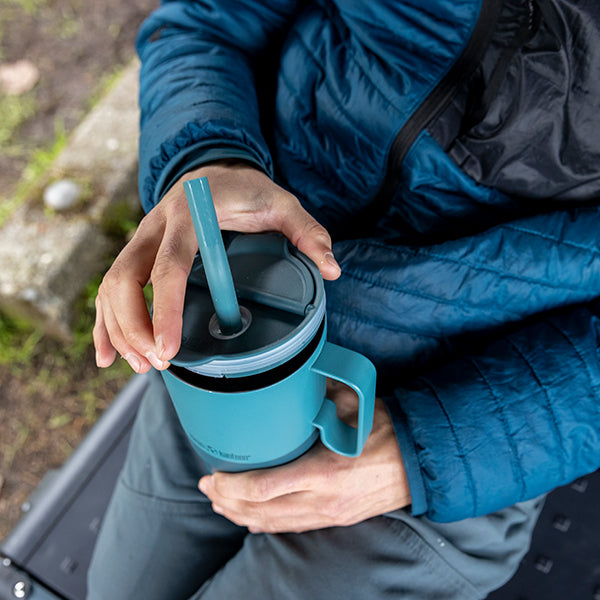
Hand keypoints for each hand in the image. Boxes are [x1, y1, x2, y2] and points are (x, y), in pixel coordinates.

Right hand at [93, 161, 340, 371]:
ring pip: (111, 286)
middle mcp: (155, 226)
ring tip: (141, 366)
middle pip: (124, 278)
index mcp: (188, 214)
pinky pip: (110, 288)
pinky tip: (110, 355)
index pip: (168, 264)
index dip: (163, 307)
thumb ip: (306, 232)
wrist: (213, 169)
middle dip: (133, 325)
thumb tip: (332, 270)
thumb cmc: (247, 189)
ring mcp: (141, 239)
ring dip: (118, 329)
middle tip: (157, 362)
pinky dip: (106, 322)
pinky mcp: (137, 253)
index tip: (168, 348)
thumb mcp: (282, 203)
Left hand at [198, 383, 410, 532]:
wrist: (418, 461)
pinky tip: (250, 518)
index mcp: (324, 473)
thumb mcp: (349, 406)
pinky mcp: (334, 519)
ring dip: (242, 515)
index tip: (213, 476)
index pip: (265, 489)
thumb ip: (316, 393)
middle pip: (262, 511)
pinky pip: (291, 527)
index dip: (232, 487)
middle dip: (228, 502)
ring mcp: (328, 514)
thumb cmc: (385, 431)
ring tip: (220, 504)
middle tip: (208, 487)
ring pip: (274, 524)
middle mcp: (322, 501)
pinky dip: (265, 524)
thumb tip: (290, 376)